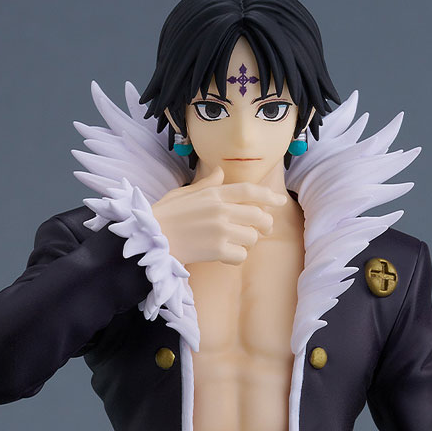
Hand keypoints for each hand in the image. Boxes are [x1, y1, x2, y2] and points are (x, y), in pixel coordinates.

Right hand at [150, 165, 286, 265]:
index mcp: (214, 194)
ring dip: (246, 243)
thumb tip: (220, 172)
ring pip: (253, 237)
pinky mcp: (218, 249)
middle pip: (259, 216)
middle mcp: (221, 209)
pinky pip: (241, 255)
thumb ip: (207, 184)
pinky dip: (235, 258)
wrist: (151, 238)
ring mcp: (221, 230)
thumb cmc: (165, 216)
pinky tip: (222, 255)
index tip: (280, 201)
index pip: (249, 191)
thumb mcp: (185, 193)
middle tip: (262, 231)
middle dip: (265, 225)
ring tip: (231, 244)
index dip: (268, 196)